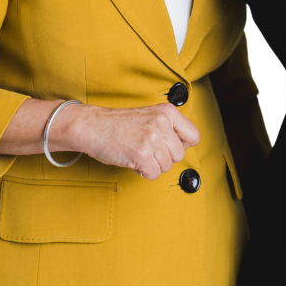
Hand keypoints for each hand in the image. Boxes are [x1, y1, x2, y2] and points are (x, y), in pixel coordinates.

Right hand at [78, 103, 199, 178]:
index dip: (182, 146)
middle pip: (179, 155)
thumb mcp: (150, 115)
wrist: (92, 126)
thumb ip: (169, 127)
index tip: (168, 146)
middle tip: (147, 150)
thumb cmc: (118, 123)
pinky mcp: (141, 154)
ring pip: (166, 166)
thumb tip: (186, 145)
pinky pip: (154, 174)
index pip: (193, 136)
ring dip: (152, 165)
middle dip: (164, 158)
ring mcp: (152, 138)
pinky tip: (133, 160)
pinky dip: (143, 172)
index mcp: (167, 112)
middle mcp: (162, 123)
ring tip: (138, 153)